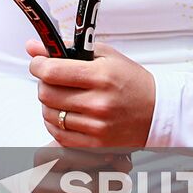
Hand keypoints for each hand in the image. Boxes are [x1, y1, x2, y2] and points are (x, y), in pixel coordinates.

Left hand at [26, 40, 155, 148]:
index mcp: (101, 76)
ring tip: (63, 96)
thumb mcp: (106, 56)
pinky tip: (67, 113)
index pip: (52, 72)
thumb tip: (33, 46)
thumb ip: (69, 48)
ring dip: (50, 104)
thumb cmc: (133, 82)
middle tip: (53, 78)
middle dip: (44, 83)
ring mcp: (96, 126)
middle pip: (46, 94)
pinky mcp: (94, 145)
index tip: (38, 62)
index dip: (38, 64)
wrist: (158, 112)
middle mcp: (98, 103)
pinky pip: (59, 135)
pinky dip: (56, 123)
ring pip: (49, 115)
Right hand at [31, 145, 132, 192]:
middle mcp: (37, 183)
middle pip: (79, 186)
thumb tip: (124, 166)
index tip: (114, 156)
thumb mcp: (94, 152)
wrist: (74, 191)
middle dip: (109, 184)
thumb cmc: (87, 163)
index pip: (66, 155)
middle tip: (127, 181)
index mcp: (42, 158)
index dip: (93, 156)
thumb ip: (108, 153)